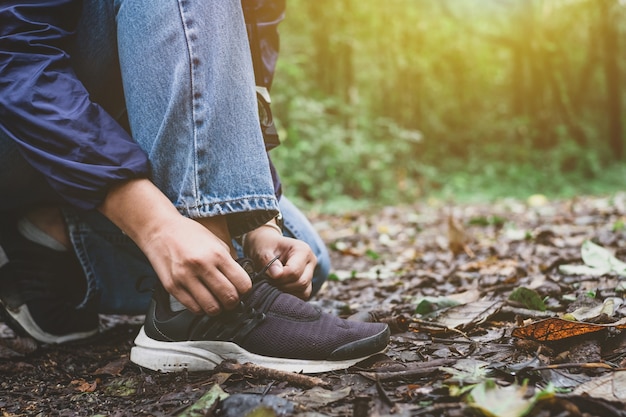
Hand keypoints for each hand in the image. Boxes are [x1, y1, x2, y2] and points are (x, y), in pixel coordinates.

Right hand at [99, 179, 250, 315]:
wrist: (160, 230)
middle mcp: (202, 265)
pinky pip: (193, 308)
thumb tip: (240, 282)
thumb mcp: (215, 241)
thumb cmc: (189, 234)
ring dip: (218, 308)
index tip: (241, 289)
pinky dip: (201, 308)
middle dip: (233, 301)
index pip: (242, 283)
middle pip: (229, 297)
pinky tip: (202, 299)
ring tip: (216, 300)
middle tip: (230, 298)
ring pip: (212, 308)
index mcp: (217, 253)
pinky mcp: (172, 287)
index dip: (245, 290)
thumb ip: (228, 261)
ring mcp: (185, 277)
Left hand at [243, 224, 315, 299]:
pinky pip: (302, 296)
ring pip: (304, 292)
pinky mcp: (308, 283)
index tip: (266, 275)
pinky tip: (279, 289)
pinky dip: (290, 296)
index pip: (294, 271)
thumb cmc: (266, 247)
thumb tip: (277, 275)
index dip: (279, 278)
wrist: (268, 246)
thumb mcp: (263, 250)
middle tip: (268, 281)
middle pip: (301, 282)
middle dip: (282, 286)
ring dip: (287, 292)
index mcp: (303, 250)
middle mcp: (311, 262)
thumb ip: (268, 261)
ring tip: (273, 284)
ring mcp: (311, 273)